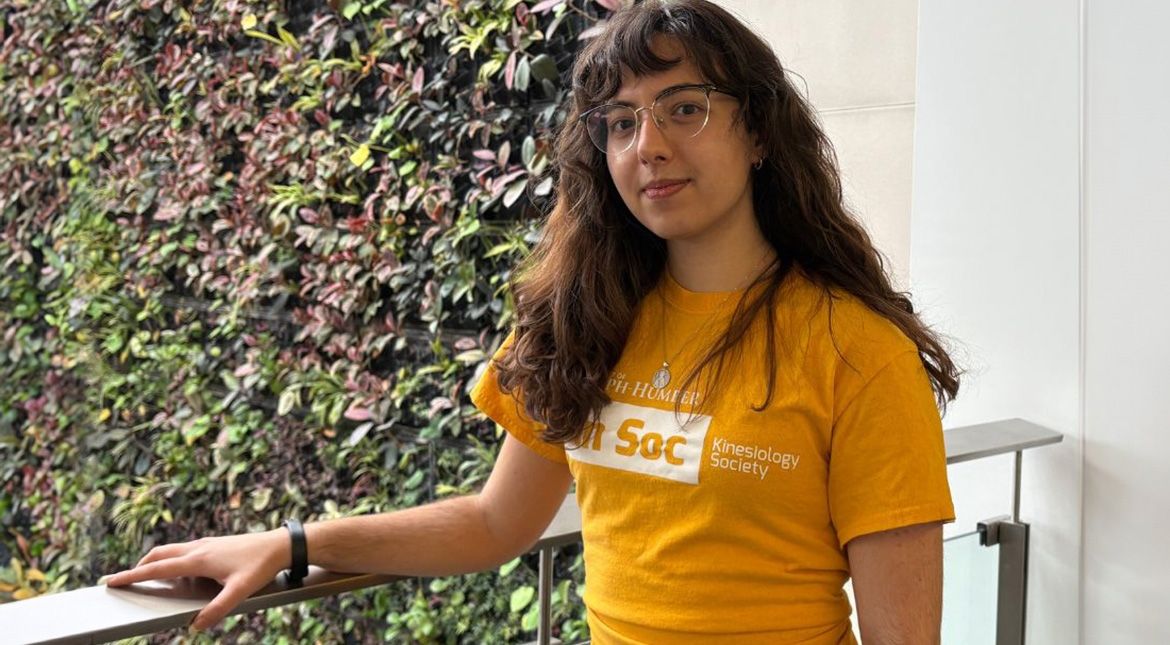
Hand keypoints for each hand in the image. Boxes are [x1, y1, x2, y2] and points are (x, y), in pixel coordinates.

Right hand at [104, 529, 289, 630]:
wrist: (279, 545)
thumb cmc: (261, 566)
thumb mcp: (240, 591)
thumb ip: (218, 609)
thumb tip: (195, 626)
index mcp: (199, 559)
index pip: (158, 568)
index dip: (133, 575)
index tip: (112, 580)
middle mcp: (199, 547)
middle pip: (159, 554)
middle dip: (139, 566)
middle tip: (124, 579)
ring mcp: (206, 544)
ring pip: (172, 550)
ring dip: (156, 561)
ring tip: (147, 576)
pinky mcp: (214, 544)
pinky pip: (185, 550)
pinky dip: (172, 559)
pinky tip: (179, 571)